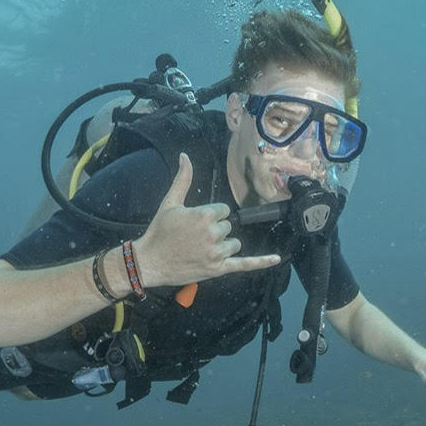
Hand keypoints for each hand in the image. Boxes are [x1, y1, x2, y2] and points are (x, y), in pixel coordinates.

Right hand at [133, 153, 280, 287]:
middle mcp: (212, 234)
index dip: (211, 216)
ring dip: (223, 245)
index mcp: (204, 215)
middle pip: (228, 227)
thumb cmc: (159, 232)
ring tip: (201, 249)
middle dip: (215, 231)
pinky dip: (262, 262)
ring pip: (234, 243)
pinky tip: (277, 258)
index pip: (223, 211)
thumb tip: (185, 156)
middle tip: (193, 238)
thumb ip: (183, 179)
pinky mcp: (218, 269)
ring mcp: (216, 253)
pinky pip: (244, 264)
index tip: (195, 223)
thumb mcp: (170, 202)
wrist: (149, 261)